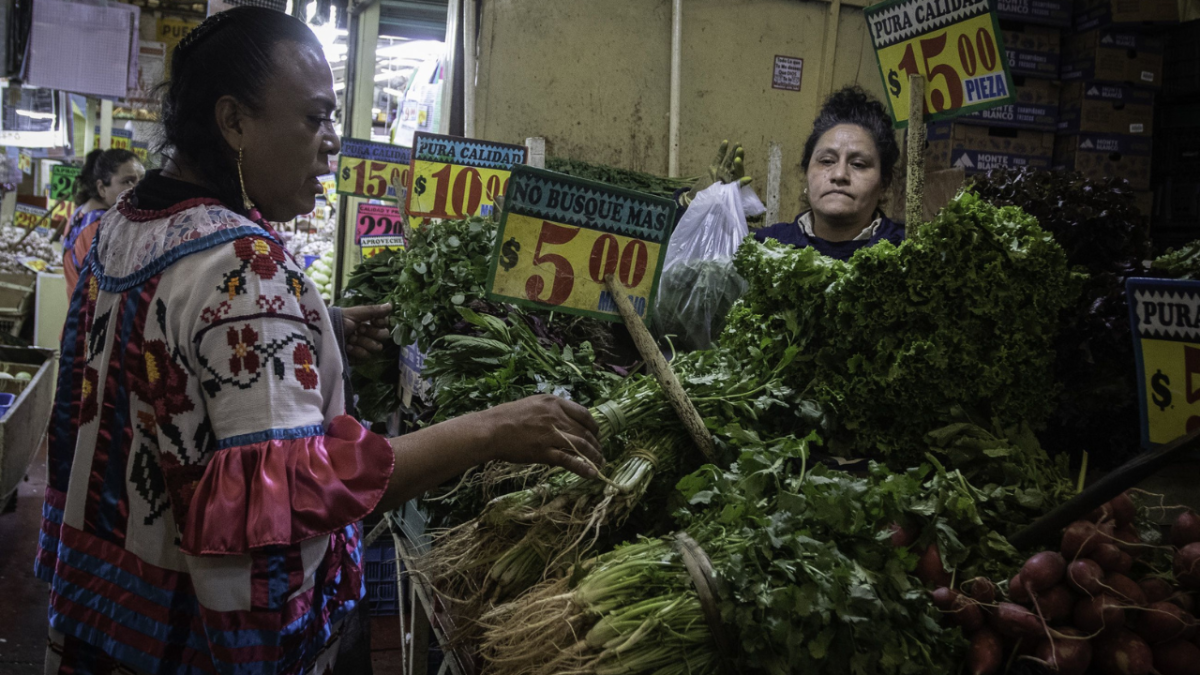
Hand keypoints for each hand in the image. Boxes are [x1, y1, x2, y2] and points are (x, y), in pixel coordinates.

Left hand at [342, 303, 392, 360]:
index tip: (373, 321)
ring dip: (362, 342)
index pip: (385, 324)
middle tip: (359, 330)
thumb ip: (373, 310)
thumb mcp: (355, 313)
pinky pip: (366, 357)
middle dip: (371, 333)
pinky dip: (356, 351)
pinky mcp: (358, 359)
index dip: (381, 323)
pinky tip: (347, 348)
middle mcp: (368, 335)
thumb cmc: (337, 321)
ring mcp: (364, 347)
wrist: (323, 335)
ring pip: (376, 347)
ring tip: (350, 340)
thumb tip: (391, 305)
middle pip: (383, 336)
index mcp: (368, 322)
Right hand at [481, 395, 603, 478]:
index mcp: (554, 403)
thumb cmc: (506, 417)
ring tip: (599, 463)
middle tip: (599, 452)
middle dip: (595, 443)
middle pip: (585, 431)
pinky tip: (591, 474)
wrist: (491, 430)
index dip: (593, 425)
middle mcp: (556, 417)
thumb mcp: (532, 405)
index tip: (596, 433)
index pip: (583, 413)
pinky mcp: (544, 451)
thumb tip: (565, 423)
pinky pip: (569, 460)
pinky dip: (583, 468)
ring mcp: (551, 434)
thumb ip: (551, 411)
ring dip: (594, 456)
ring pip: (582, 445)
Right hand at [682, 140, 752, 206]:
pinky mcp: (713, 168)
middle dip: (738, 157)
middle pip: (735, 165)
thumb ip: (739, 185)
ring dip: (733, 152)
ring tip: (738, 143)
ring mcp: (721, 171)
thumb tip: (750, 178)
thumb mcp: (725, 193)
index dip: (739, 167)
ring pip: (729, 160)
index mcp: (733, 183)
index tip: (738, 160)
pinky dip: (722, 151)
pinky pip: (719, 158)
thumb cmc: (713, 199)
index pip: (738, 173)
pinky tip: (726, 142)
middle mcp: (728, 176)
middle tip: (740, 149)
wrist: (698, 199)